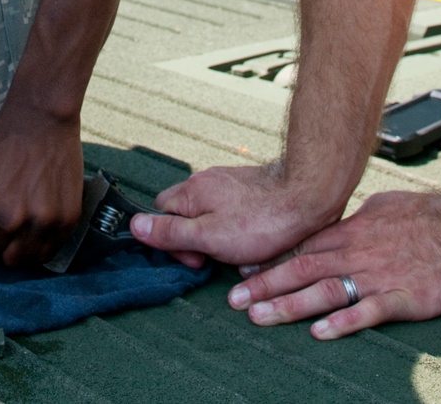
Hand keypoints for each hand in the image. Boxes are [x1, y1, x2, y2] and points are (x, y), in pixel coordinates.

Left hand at [0, 99, 84, 269]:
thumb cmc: (0, 143)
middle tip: (2, 207)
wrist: (43, 117)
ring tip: (19, 214)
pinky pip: (45, 254)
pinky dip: (38, 244)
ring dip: (15, 244)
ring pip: (17, 259)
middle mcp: (7, 216)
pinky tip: (36, 218)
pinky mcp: (65, 220)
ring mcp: (38, 220)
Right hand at [130, 163, 337, 266]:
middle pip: (181, 212)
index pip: (160, 214)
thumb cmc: (260, 220)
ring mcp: (227, 182)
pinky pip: (226, 208)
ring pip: (205, 211)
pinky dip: (230, 226)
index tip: (195, 260)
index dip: (170, 242)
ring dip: (212, 234)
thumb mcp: (209, 236)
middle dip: (191, 239)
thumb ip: (171, 232)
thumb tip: (135, 225)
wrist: (305, 195)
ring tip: (233, 251)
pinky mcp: (247, 187)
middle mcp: (205, 181)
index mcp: (190, 192)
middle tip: (212, 259)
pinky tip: (249, 238)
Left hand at [224, 190, 440, 339]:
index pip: (303, 246)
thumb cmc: (430, 215)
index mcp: (353, 230)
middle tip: (234, 299)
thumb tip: (334, 227)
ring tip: (260, 316)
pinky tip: (319, 332)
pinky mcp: (405, 297)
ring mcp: (380, 274)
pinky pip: (369, 311)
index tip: (242, 271)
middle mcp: (359, 251)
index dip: (271, 260)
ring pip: (326, 290)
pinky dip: (343, 322)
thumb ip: (356, 222)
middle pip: (304, 268)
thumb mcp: (383, 208)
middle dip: (267, 284)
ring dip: (290, 304)